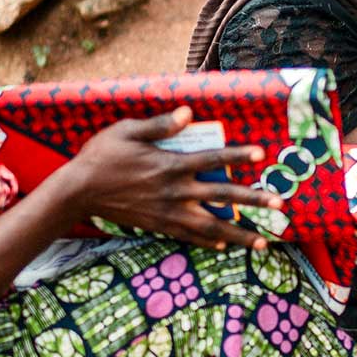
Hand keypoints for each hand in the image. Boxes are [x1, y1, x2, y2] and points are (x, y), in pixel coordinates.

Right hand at [52, 108, 284, 250]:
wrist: (77, 191)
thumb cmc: (102, 156)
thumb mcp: (128, 131)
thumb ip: (160, 125)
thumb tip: (188, 112)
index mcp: (170, 165)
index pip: (212, 159)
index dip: (237, 155)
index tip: (260, 154)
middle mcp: (175, 192)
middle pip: (222, 196)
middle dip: (253, 200)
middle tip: (279, 205)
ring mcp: (168, 213)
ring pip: (212, 226)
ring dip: (240, 233)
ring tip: (264, 241)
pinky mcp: (159, 226)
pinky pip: (190, 237)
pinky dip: (209, 241)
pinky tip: (224, 245)